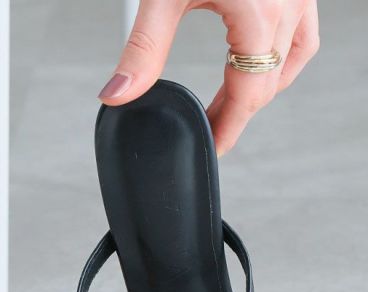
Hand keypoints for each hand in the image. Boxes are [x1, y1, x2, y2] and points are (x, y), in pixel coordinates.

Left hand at [99, 0, 318, 154]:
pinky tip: (254, 57)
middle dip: (241, 111)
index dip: (229, 128)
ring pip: (294, 55)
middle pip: (271, 80)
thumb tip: (117, 96)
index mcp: (261, 11)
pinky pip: (302, 27)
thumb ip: (142, 47)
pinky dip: (280, 52)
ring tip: (231, 102)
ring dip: (265, 84)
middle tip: (211, 129)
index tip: (212, 149)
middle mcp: (290, 0)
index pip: (249, 93)